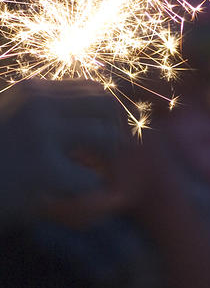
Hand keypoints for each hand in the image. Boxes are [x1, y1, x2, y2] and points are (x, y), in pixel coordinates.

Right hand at [0, 79, 126, 223]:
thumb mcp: (15, 125)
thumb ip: (48, 119)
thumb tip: (97, 122)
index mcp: (32, 90)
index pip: (91, 89)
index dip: (104, 115)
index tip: (100, 140)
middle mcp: (39, 103)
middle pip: (106, 104)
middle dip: (116, 130)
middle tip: (108, 158)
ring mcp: (41, 133)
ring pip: (105, 137)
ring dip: (108, 160)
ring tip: (89, 177)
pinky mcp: (42, 169)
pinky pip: (89, 178)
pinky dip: (86, 191)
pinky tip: (66, 197)